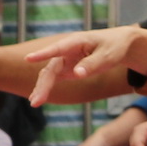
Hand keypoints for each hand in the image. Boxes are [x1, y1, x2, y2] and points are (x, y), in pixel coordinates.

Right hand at [30, 27, 146, 106]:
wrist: (118, 44)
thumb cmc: (114, 47)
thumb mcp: (108, 56)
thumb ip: (92, 64)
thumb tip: (77, 74)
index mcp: (76, 42)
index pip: (58, 48)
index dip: (43, 54)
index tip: (28, 59)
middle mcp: (66, 50)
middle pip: (51, 68)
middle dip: (43, 84)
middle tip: (36, 101)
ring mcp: (65, 59)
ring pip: (49, 74)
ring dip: (42, 88)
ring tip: (34, 103)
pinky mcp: (66, 68)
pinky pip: (53, 78)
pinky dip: (46, 88)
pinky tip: (37, 99)